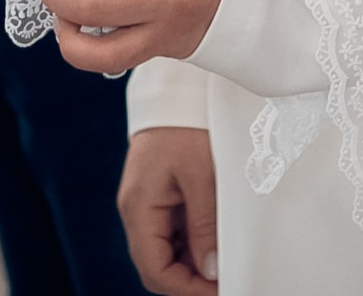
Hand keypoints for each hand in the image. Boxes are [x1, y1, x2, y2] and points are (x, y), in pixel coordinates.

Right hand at [121, 126, 217, 293]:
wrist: (177, 88)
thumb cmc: (188, 125)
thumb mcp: (202, 176)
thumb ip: (204, 227)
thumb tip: (210, 271)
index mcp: (139, 206)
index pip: (155, 270)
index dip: (187, 289)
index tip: (221, 289)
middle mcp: (135, 209)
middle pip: (157, 266)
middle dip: (190, 280)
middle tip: (227, 280)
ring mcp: (144, 202)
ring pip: (164, 251)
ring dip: (192, 262)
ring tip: (226, 261)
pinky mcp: (156, 194)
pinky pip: (169, 231)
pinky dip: (191, 243)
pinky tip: (215, 240)